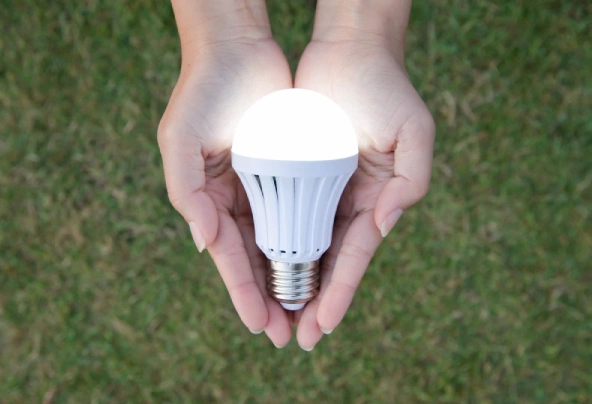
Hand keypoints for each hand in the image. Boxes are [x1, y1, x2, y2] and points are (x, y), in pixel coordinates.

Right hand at [158, 2, 293, 346]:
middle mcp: (236, 198)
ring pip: (281, 243)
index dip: (243, 293)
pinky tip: (321, 265)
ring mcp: (264, 186)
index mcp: (208, 198)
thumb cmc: (204, 91)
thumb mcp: (180, 140)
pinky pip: (301, 211)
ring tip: (308, 314)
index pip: (229, 257)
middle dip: (270, 298)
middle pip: (256, 259)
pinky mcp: (290, 169)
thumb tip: (204, 243)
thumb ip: (185, 192)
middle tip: (288, 335)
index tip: (260, 325)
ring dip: (292, 278)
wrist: (238, 47)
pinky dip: (308, 240)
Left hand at [293, 11, 434, 349]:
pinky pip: (284, 213)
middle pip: (328, 260)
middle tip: (296, 338)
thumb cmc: (384, 86)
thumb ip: (412, 180)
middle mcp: (349, 200)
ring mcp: (322, 188)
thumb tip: (384, 223)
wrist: (348, 49)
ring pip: (303, 244)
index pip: (355, 255)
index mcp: (377, 198)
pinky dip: (275, 243)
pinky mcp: (297, 171)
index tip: (323, 324)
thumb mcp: (414, 131)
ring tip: (275, 316)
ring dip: (291, 281)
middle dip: (314, 300)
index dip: (340, 291)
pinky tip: (261, 268)